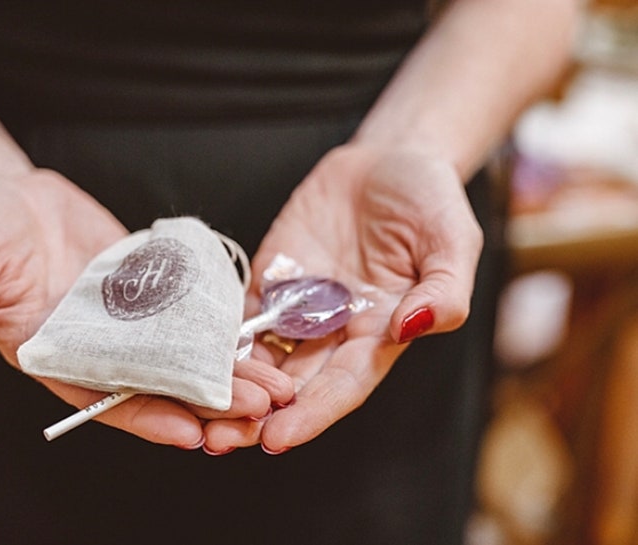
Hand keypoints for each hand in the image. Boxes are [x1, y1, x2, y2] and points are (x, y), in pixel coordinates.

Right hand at [0, 168, 289, 446]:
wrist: (3, 189)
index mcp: (53, 355)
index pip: (104, 399)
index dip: (147, 418)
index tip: (191, 434)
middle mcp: (95, 344)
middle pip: (157, 383)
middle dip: (206, 401)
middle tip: (257, 412)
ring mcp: (125, 317)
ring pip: (182, 353)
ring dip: (225, 371)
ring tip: (273, 386)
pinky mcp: (146, 285)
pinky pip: (186, 309)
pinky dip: (218, 326)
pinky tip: (256, 336)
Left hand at [202, 143, 483, 453]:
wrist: (389, 160)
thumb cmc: (430, 201)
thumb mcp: (453, 241)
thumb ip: (444, 290)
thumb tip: (413, 326)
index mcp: (380, 333)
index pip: (343, 385)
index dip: (312, 413)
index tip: (276, 438)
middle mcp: (335, 329)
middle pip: (293, 384)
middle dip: (257, 414)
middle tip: (218, 439)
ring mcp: (300, 304)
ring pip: (261, 356)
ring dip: (231, 384)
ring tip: (196, 410)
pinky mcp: (273, 276)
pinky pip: (243, 312)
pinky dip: (219, 335)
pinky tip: (189, 353)